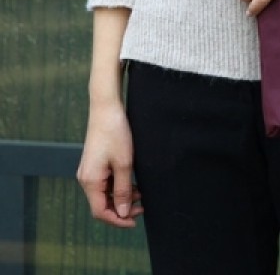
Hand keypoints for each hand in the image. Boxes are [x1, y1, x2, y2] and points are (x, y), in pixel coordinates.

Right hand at [77, 102, 142, 227]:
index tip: (135, 221)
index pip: (100, 212)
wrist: (106, 109)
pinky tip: (133, 184)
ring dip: (122, 197)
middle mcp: (86, 178)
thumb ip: (123, 190)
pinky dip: (118, 186)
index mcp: (90, 181)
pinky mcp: (95, 164)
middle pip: (102, 204)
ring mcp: (89, 171)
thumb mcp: (124, 164)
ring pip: (105, 194)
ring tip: (141, 195)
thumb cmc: (115, 133)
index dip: (117, 220)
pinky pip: (105, 183)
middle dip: (121, 209)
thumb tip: (122, 212)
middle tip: (142, 208)